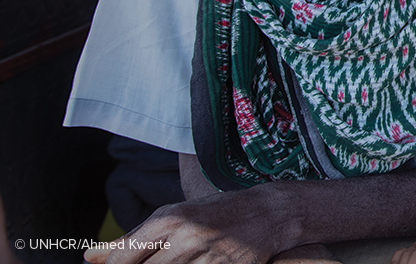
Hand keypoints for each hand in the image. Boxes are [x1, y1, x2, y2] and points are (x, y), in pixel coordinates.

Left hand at [83, 190, 285, 263]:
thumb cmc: (215, 214)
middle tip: (161, 262)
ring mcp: (205, 258)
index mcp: (167, 220)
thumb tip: (89, 257)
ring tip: (178, 261)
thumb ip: (132, 239)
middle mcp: (184, 238)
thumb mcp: (174, 217)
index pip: (122, 259)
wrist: (268, 213)